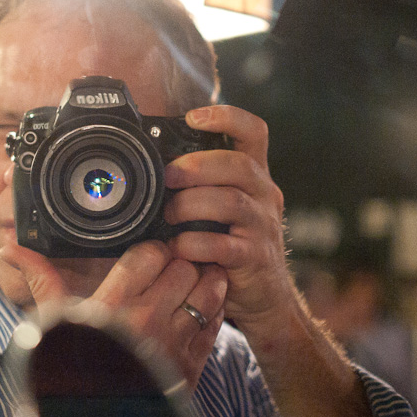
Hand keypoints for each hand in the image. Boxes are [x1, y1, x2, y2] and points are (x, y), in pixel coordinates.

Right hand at [1, 240, 227, 390]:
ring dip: (204, 281)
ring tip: (191, 284)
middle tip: (172, 269)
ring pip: (208, 289)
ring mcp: (172, 343)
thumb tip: (10, 246)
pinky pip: (215, 322)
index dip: (151, 250)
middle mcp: (145, 322)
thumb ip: (41, 279)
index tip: (148, 258)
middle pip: (182, 266)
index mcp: (110, 307)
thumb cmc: (71, 367)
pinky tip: (198, 310)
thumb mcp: (55, 322)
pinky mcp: (192, 365)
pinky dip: (213, 310)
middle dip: (179, 263)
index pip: (148, 254)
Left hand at [163, 105, 299, 341]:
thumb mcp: (220, 209)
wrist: (264, 299)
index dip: (227, 117)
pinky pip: (222, 245)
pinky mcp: (255, 258)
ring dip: (190, 205)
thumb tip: (152, 166)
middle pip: (238, 165)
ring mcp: (263, 226)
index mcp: (254, 177)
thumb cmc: (231, 247)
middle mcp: (264, 195)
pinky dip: (194, 244)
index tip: (194, 117)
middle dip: (197, 166)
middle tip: (167, 177)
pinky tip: (178, 247)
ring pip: (230, 201)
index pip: (254, 132)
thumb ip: (199, 185)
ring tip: (168, 215)